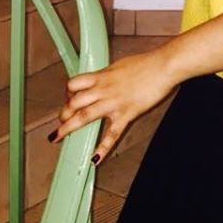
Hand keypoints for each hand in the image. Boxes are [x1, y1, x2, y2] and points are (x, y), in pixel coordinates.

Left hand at [51, 48, 176, 163]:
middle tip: (62, 121)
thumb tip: (101, 80)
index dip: (67, 92)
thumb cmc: (145, 63)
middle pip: (74, 102)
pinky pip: (111, 134)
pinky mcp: (126, 114)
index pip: (74, 83)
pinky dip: (102, 149)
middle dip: (64, 113)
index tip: (68, 98)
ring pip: (85, 116)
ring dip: (69, 127)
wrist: (163, 67)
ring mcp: (113, 103)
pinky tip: (94, 159)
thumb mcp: (120, 65)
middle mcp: (103, 90)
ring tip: (59, 136)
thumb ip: (108, 75)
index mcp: (102, 76)